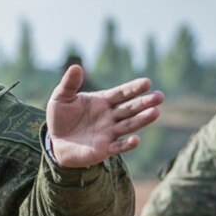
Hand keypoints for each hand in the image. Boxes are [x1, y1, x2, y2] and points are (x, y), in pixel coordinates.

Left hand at [46, 65, 163, 168]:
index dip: (134, 88)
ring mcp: (109, 132)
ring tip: (155, 112)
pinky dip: (127, 144)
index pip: (121, 93)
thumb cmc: (60, 117)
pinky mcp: (105, 149)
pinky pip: (119, 146)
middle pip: (130, 108)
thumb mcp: (61, 98)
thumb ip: (69, 84)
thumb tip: (76, 66)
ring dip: (142, 120)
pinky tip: (136, 139)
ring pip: (129, 125)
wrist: (55, 141)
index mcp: (102, 101)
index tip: (147, 83)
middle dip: (144, 102)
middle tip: (159, 96)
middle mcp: (110, 116)